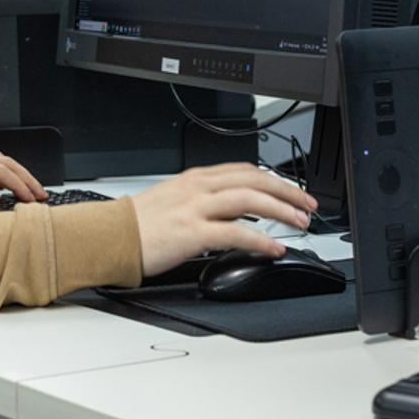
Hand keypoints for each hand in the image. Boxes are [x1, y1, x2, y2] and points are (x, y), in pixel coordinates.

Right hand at [131, 163, 317, 275]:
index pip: (245, 170)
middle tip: (308, 206)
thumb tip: (236, 213)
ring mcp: (196, 208)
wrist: (111, 236)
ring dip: (281, 210)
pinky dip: (260, 239)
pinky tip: (274, 247)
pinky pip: (236, 233)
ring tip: (299, 223)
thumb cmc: (139, 224)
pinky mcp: (192, 233)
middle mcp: (199, 188)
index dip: (275, 179)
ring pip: (250, 200)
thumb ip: (206, 201)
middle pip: (254, 180)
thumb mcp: (175, 200)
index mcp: (196, 178)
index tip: (293, 191)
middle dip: (287, 191)